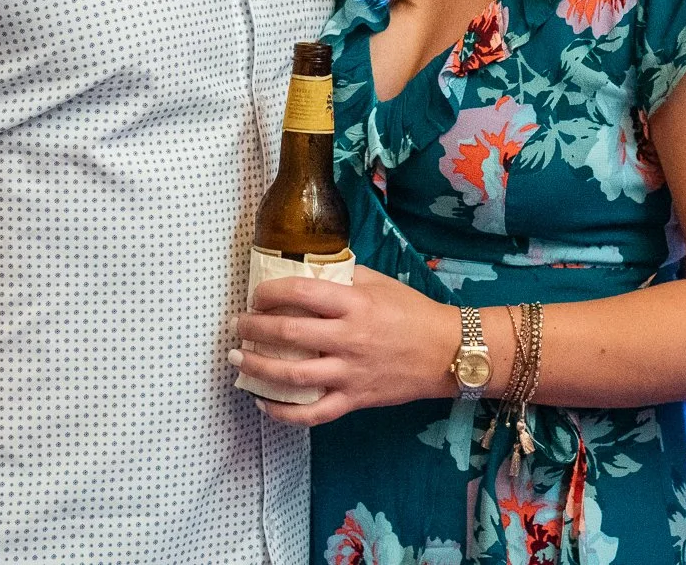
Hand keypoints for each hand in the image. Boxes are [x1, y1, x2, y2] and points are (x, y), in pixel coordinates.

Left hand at [231, 267, 456, 425]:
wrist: (448, 353)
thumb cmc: (412, 312)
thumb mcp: (379, 282)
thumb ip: (343, 277)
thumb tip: (306, 272)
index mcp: (354, 304)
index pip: (301, 292)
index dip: (270, 292)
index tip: (255, 295)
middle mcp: (349, 339)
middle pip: (289, 334)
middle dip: (254, 328)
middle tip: (237, 326)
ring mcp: (350, 373)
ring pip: (293, 375)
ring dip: (258, 368)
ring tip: (238, 361)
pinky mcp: (355, 400)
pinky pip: (313, 413)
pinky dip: (283, 413)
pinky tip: (263, 404)